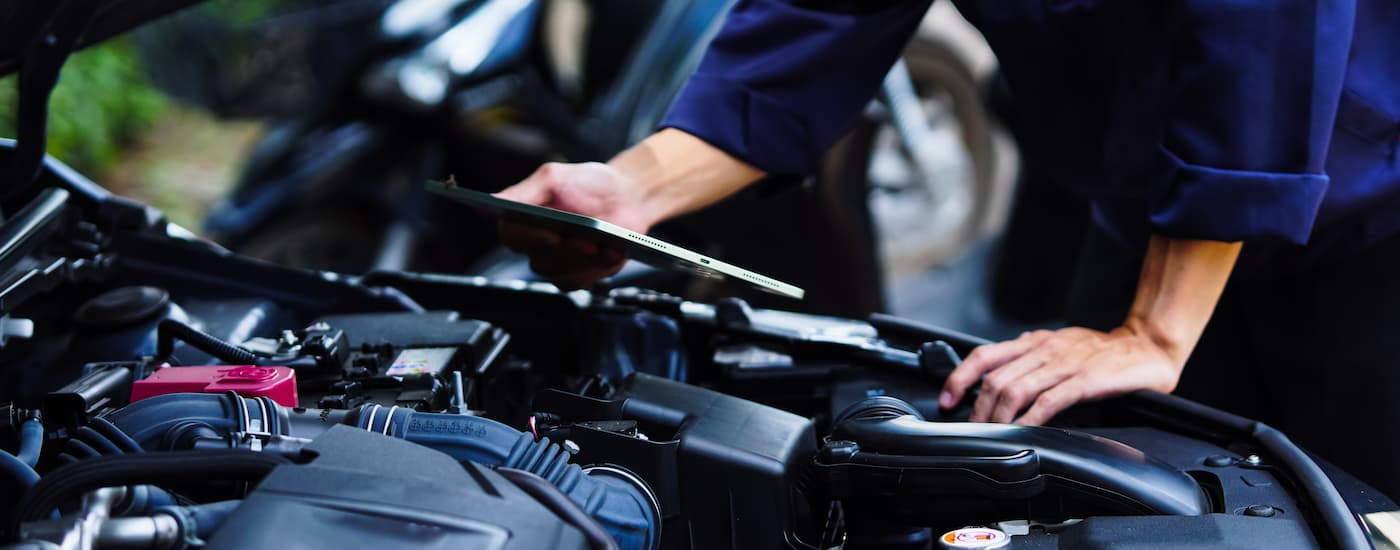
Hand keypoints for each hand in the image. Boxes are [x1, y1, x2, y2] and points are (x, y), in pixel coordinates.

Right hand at [495, 162, 656, 288]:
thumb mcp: (554, 177)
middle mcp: (534, 243)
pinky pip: (578, 281)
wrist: (626, 197)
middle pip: (538, 259)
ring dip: (584, 260)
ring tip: (603, 245)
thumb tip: (493, 200)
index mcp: (522, 217)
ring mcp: (555, 262)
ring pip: (559, 273)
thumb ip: (525, 191)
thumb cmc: (588, 184)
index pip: (510, 234)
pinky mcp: (576, 274)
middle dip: (566, 251)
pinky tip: (612, 253)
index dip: (530, 237)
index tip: (552, 233)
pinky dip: (598, 268)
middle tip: (587, 240)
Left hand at [938, 325, 1187, 425]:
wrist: (1147, 346)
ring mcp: (1064, 365)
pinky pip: (1049, 402)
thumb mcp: (1058, 348)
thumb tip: (996, 384)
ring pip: (1016, 391)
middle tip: (971, 428)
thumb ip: (1030, 361)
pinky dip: (1030, 420)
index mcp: (1034, 341)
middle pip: (995, 380)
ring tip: (991, 434)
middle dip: (977, 408)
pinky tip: (1022, 431)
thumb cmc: (1101, 352)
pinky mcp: (1085, 381)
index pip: (984, 356)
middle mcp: (1044, 349)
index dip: (960, 378)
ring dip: (997, 418)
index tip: (947, 400)